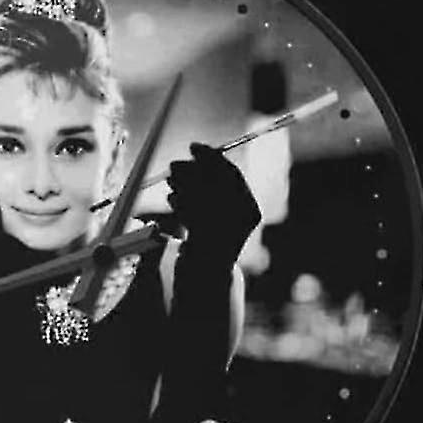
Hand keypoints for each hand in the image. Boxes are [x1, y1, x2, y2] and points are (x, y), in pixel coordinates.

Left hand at [166, 142, 261, 265]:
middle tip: (174, 164)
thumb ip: (214, 184)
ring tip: (171, 182)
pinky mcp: (203, 241)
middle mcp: (242, 222)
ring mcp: (224, 232)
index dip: (211, 157)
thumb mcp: (219, 210)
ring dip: (181, 184)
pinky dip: (178, 202)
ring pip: (198, 196)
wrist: (209, 275)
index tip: (194, 146)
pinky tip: (173, 200)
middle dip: (190, 169)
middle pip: (214, 182)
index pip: (232, 174)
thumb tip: (195, 155)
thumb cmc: (213, 238)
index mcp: (250, 211)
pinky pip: (187, 212)